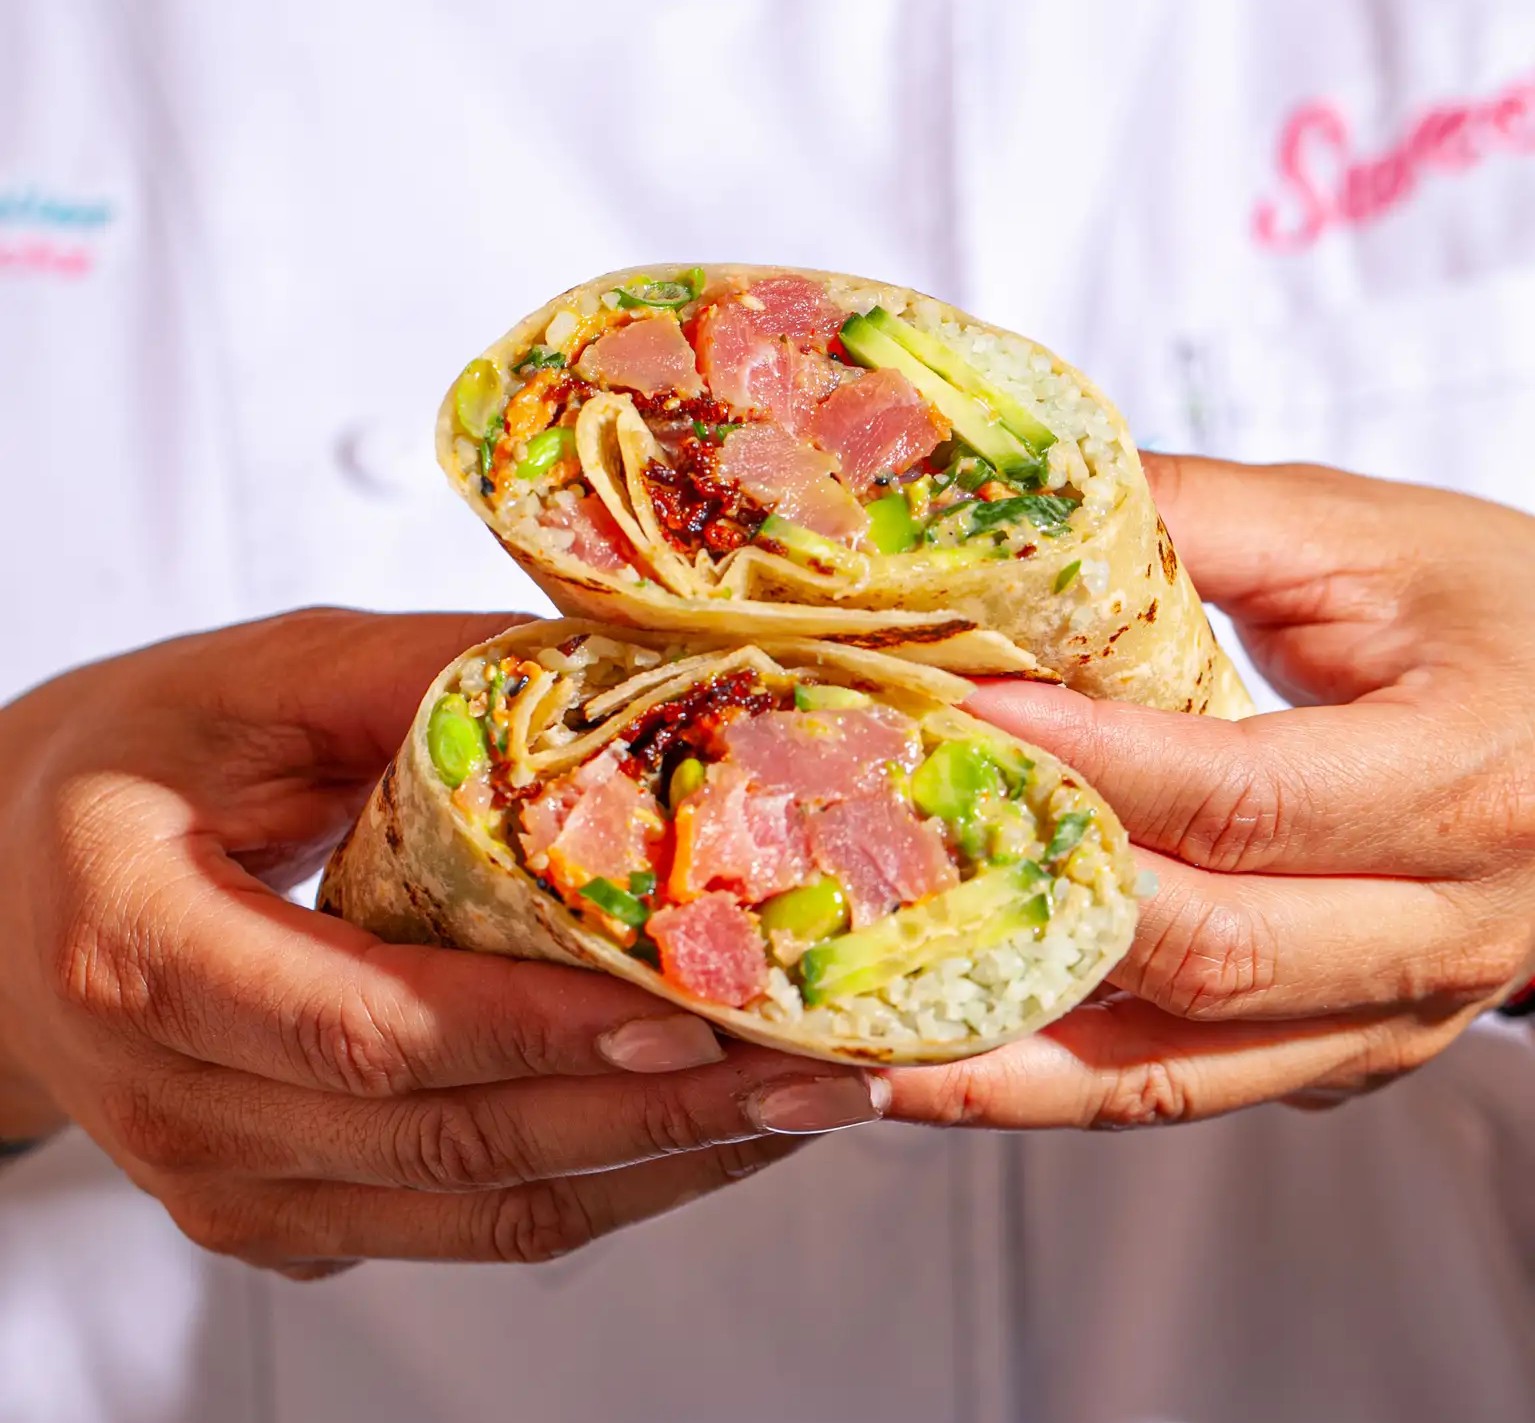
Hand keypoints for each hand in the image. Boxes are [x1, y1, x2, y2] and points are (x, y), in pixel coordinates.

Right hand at [0, 610, 882, 1277]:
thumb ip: (417, 672)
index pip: (363, 1027)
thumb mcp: (253, 681)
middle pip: (452, 1138)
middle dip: (658, 1113)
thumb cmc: (133, 765)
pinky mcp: (291, 1214)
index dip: (533, 1032)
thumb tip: (617, 666)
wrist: (14, 879)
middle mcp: (180, 1107)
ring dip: (663, 1165)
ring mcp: (233, 1186)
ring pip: (484, 1207)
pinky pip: (473, 1219)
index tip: (688, 1018)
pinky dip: (607, 1178)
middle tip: (822, 1070)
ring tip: (807, 1104)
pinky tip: (707, 1122)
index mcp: (139, 957)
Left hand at [887, 456, 1534, 1128]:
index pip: (1237, 797)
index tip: (947, 715)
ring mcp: (1392, 1017)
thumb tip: (1012, 516)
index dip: (1083, 763)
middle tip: (858, 895)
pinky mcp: (1347, 1052)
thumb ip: (1200, 522)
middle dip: (1022, 922)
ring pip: (1178, 1075)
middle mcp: (1439, 929)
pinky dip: (1057, 1086)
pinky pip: (1188, 1087)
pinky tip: (940, 1067)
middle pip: (1203, 956)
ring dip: (1005, 1074)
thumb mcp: (1374, 541)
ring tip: (851, 1061)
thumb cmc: (1510, 618)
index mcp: (1464, 781)